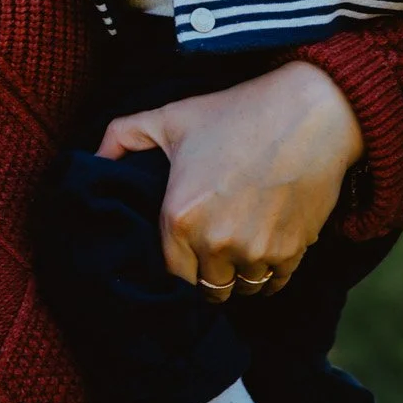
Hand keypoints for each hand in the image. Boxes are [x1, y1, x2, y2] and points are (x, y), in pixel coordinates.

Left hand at [99, 61, 362, 301]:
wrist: (310, 114)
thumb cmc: (236, 113)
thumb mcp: (170, 117)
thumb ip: (122, 136)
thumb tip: (92, 159)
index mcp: (179, 217)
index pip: (171, 274)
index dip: (178, 264)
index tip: (185, 251)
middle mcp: (215, 243)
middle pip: (207, 288)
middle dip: (208, 273)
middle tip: (212, 249)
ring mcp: (256, 251)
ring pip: (241, 289)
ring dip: (238, 276)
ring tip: (238, 248)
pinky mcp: (292, 252)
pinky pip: (274, 284)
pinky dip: (268, 273)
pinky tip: (264, 248)